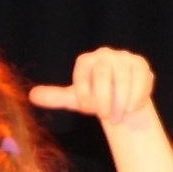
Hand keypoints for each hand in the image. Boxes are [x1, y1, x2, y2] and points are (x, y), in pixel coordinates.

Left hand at [30, 48, 153, 123]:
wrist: (121, 101)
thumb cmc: (95, 99)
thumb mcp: (75, 100)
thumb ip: (55, 97)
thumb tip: (31, 95)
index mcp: (85, 61)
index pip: (82, 74)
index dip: (84, 94)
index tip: (86, 109)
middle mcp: (104, 54)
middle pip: (103, 74)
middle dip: (103, 99)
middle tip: (104, 117)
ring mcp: (124, 58)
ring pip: (123, 79)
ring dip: (120, 102)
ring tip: (118, 115)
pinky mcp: (140, 64)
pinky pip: (140, 80)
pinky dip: (136, 97)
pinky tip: (132, 108)